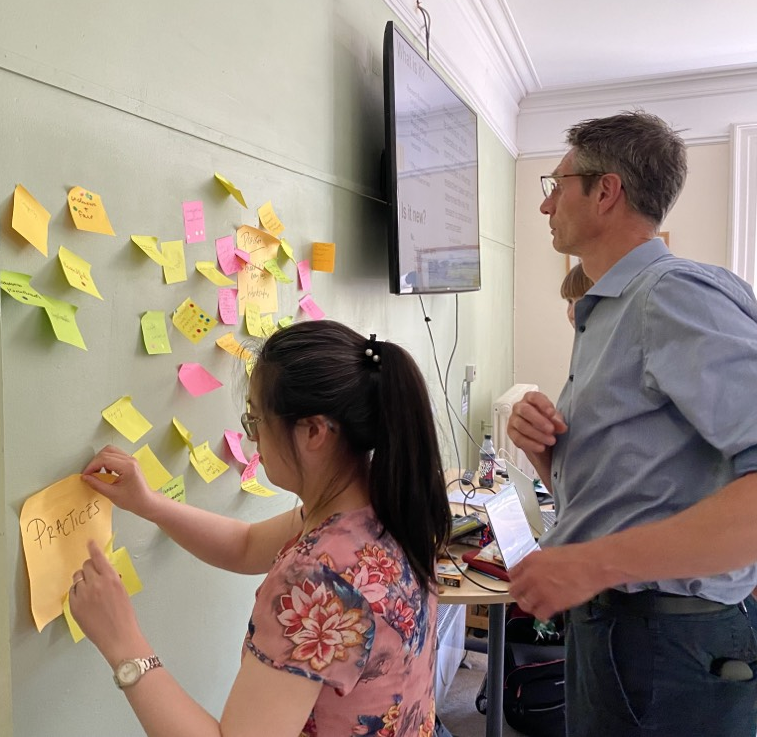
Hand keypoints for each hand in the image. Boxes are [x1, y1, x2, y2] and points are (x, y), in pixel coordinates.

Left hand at [69, 540, 147, 664]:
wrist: (118, 636)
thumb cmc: (125, 615)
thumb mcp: (122, 591)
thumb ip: (111, 579)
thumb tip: (104, 573)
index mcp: (110, 578)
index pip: (98, 557)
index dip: (93, 548)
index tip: (90, 542)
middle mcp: (95, 583)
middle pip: (85, 566)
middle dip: (89, 568)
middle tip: (93, 575)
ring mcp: (83, 595)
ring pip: (77, 579)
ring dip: (82, 580)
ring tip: (89, 590)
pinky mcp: (74, 606)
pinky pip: (72, 592)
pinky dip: (77, 593)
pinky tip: (85, 600)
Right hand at [81, 445, 155, 516]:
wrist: (146, 501)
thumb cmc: (132, 500)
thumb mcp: (112, 494)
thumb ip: (97, 484)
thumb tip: (85, 477)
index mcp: (127, 466)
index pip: (104, 459)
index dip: (92, 466)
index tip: (85, 475)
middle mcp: (130, 460)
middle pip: (107, 451)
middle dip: (95, 461)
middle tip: (90, 473)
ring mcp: (131, 460)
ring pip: (111, 451)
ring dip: (101, 460)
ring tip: (97, 472)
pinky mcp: (131, 462)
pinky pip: (116, 455)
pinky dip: (107, 461)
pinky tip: (106, 472)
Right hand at [507, 392, 567, 454]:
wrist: (541, 439)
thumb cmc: (547, 424)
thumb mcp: (556, 421)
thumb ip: (557, 422)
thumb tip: (561, 426)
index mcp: (531, 399)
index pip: (534, 397)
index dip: (543, 404)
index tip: (552, 413)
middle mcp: (519, 407)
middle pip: (525, 410)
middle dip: (539, 421)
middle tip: (551, 429)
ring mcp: (513, 420)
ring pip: (522, 425)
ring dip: (537, 434)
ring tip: (551, 441)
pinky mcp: (511, 433)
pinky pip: (518, 438)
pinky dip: (531, 444)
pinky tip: (541, 447)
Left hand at [507, 543, 608, 620]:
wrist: (592, 566)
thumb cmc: (576, 557)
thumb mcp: (550, 554)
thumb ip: (537, 564)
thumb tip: (532, 572)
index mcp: (530, 561)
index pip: (512, 574)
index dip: (518, 581)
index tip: (522, 585)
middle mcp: (530, 576)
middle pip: (514, 591)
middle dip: (521, 595)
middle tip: (529, 597)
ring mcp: (539, 591)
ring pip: (524, 605)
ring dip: (531, 606)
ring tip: (539, 605)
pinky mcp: (550, 604)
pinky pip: (539, 615)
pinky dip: (543, 615)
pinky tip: (548, 612)